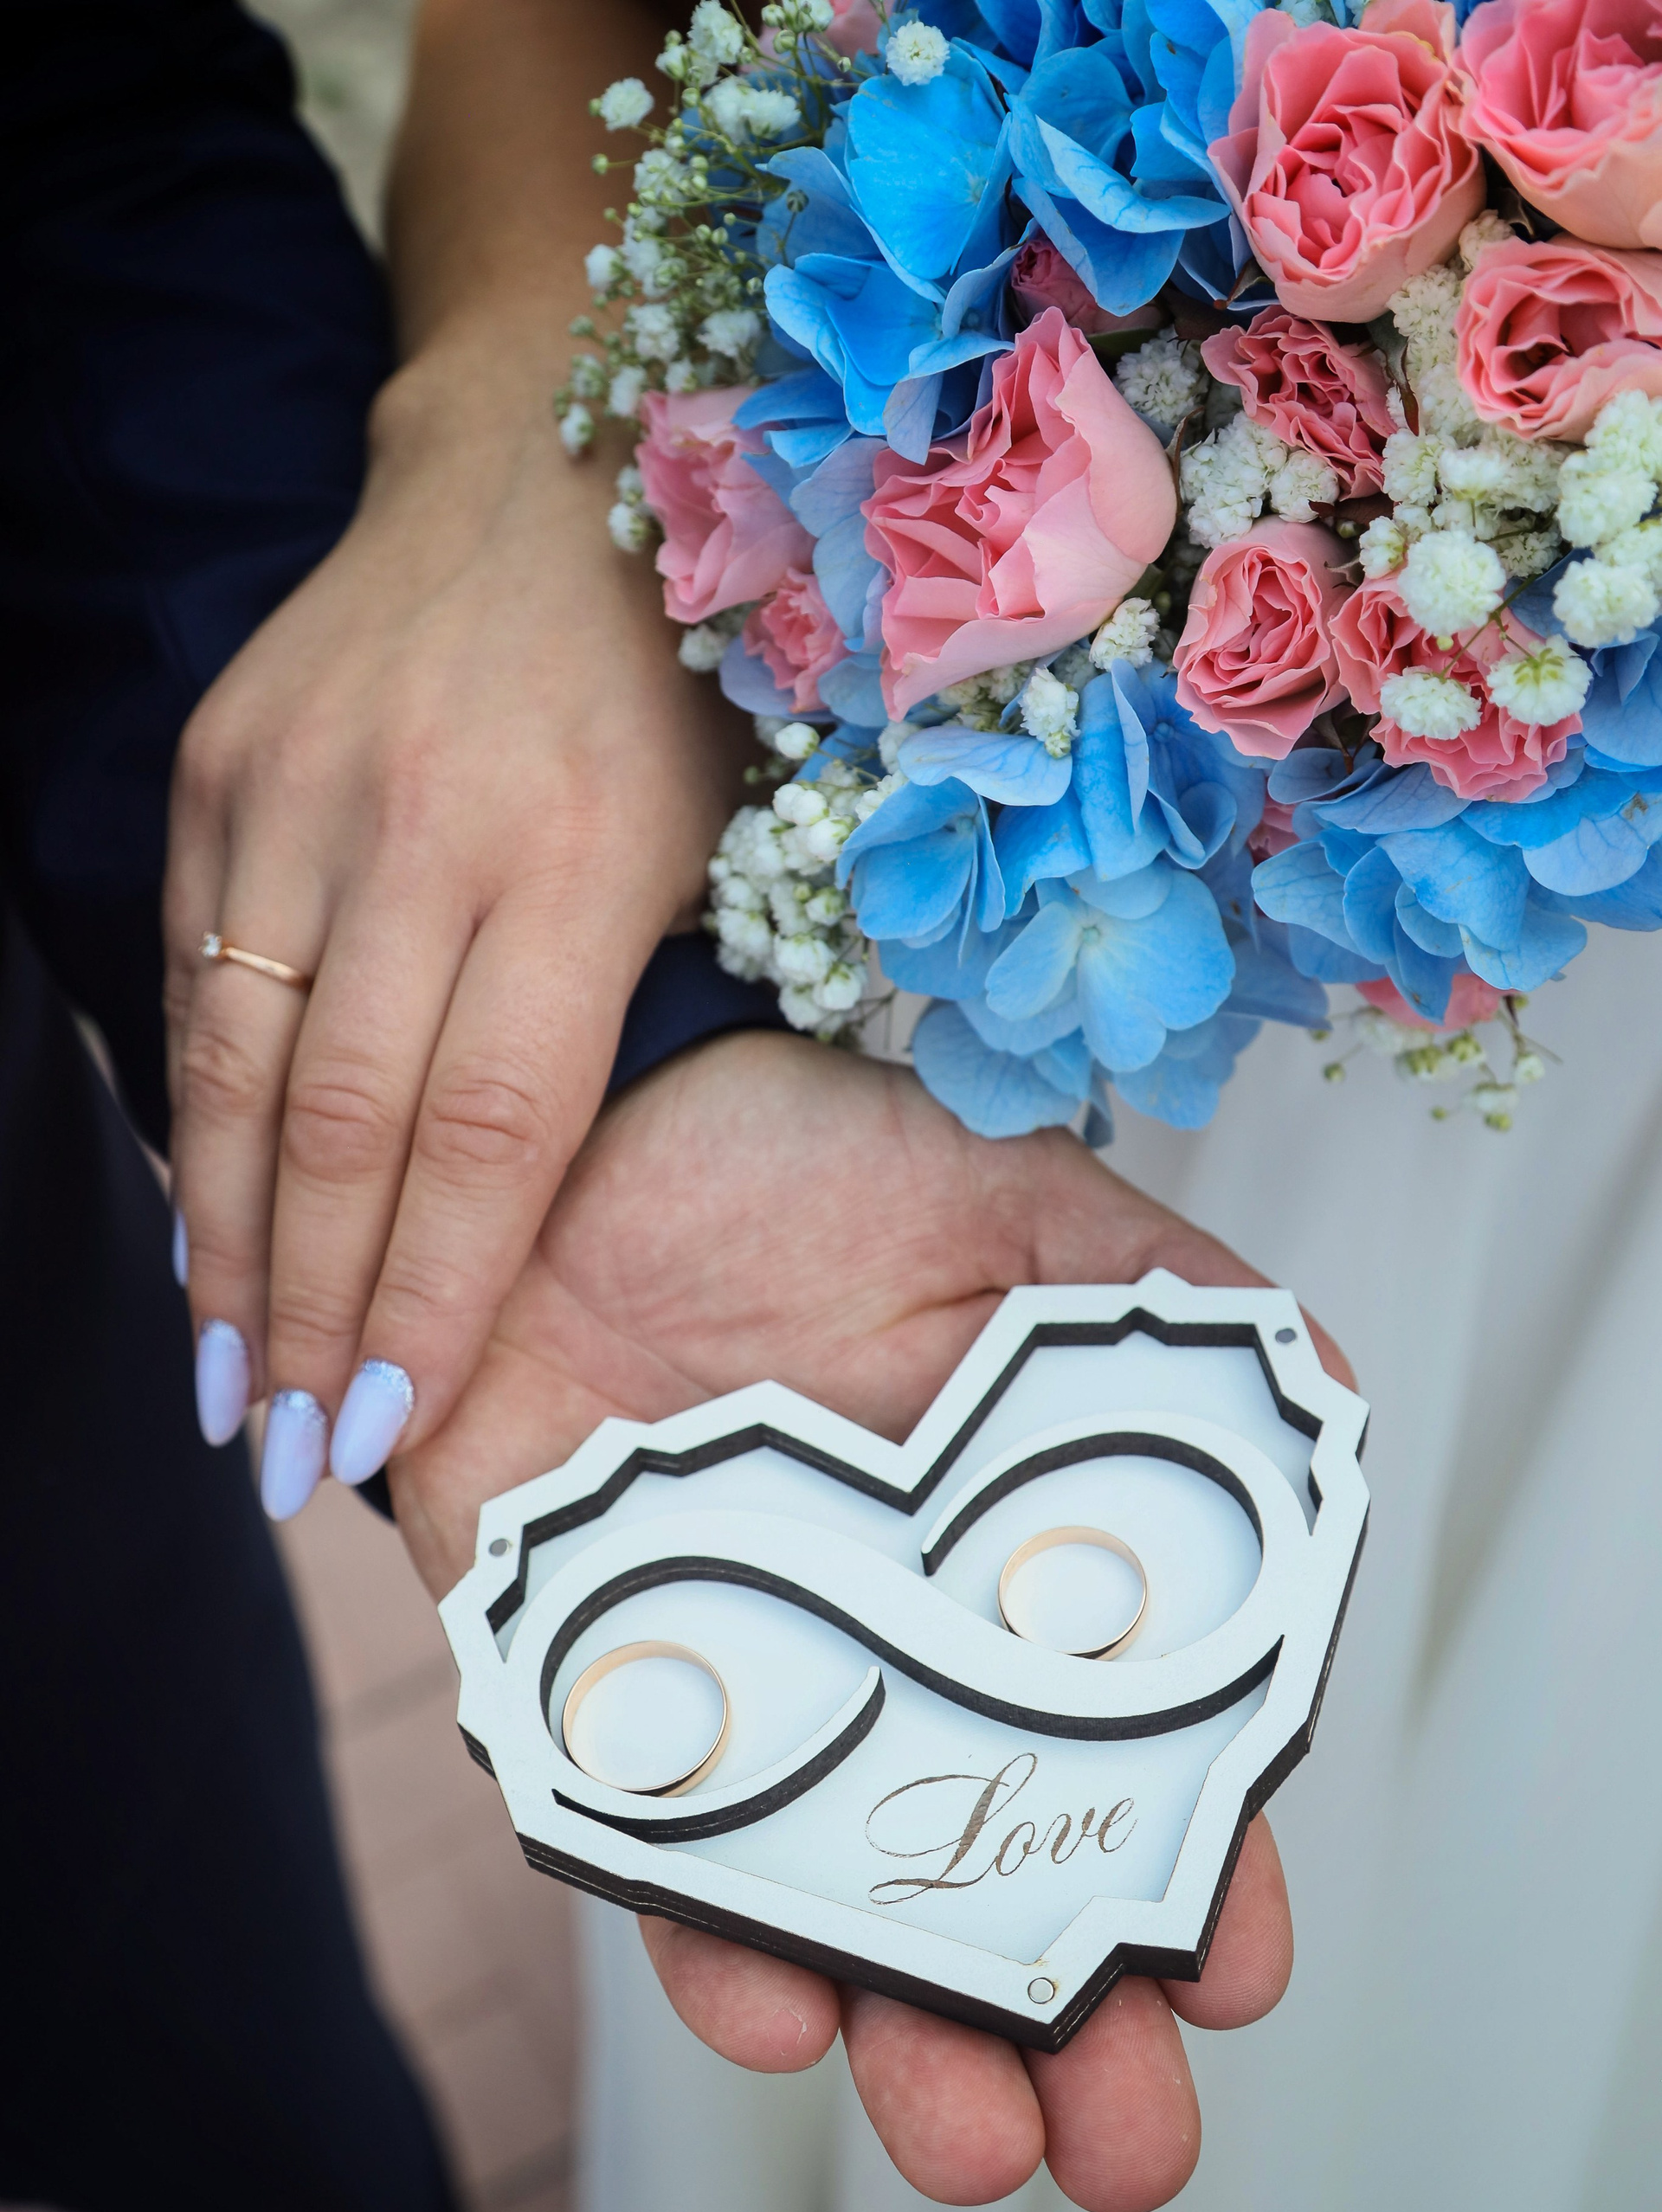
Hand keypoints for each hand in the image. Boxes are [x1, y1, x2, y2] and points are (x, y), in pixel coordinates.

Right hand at [165, 338, 747, 1515]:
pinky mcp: (224, 760)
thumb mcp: (724, 841)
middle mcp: (429, 824)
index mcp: (589, 857)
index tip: (381, 1426)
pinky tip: (202, 1220)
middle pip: (345, 1121)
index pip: (493, 1130)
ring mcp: (303, 787)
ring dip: (222, 1243)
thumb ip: (626, 1021)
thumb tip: (524, 1227)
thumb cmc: (674, 683)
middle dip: (307, 1311)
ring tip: (218, 1380)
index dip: (427, 1293)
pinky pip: (195, 969)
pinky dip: (193, 1114)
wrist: (536, 462)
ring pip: (239, 1061)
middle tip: (281, 1455)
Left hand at [395, 1033, 1353, 2211]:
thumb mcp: (1000, 1209)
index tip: (1236, 1964)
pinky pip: (640, 1848)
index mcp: (997, 1581)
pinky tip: (770, 1994)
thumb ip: (1152, 1292)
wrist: (555, 1146)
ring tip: (968, 2137)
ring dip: (895, 2042)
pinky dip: (700, 1933)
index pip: (1111, 1763)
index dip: (1182, 1869)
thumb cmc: (791, 1171)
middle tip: (1128, 2144)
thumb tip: (1320, 1371)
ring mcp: (735, 1695)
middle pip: (978, 1892)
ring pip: (820, 1921)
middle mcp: (876, 1666)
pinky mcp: (579, 1694)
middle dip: (1061, 2039)